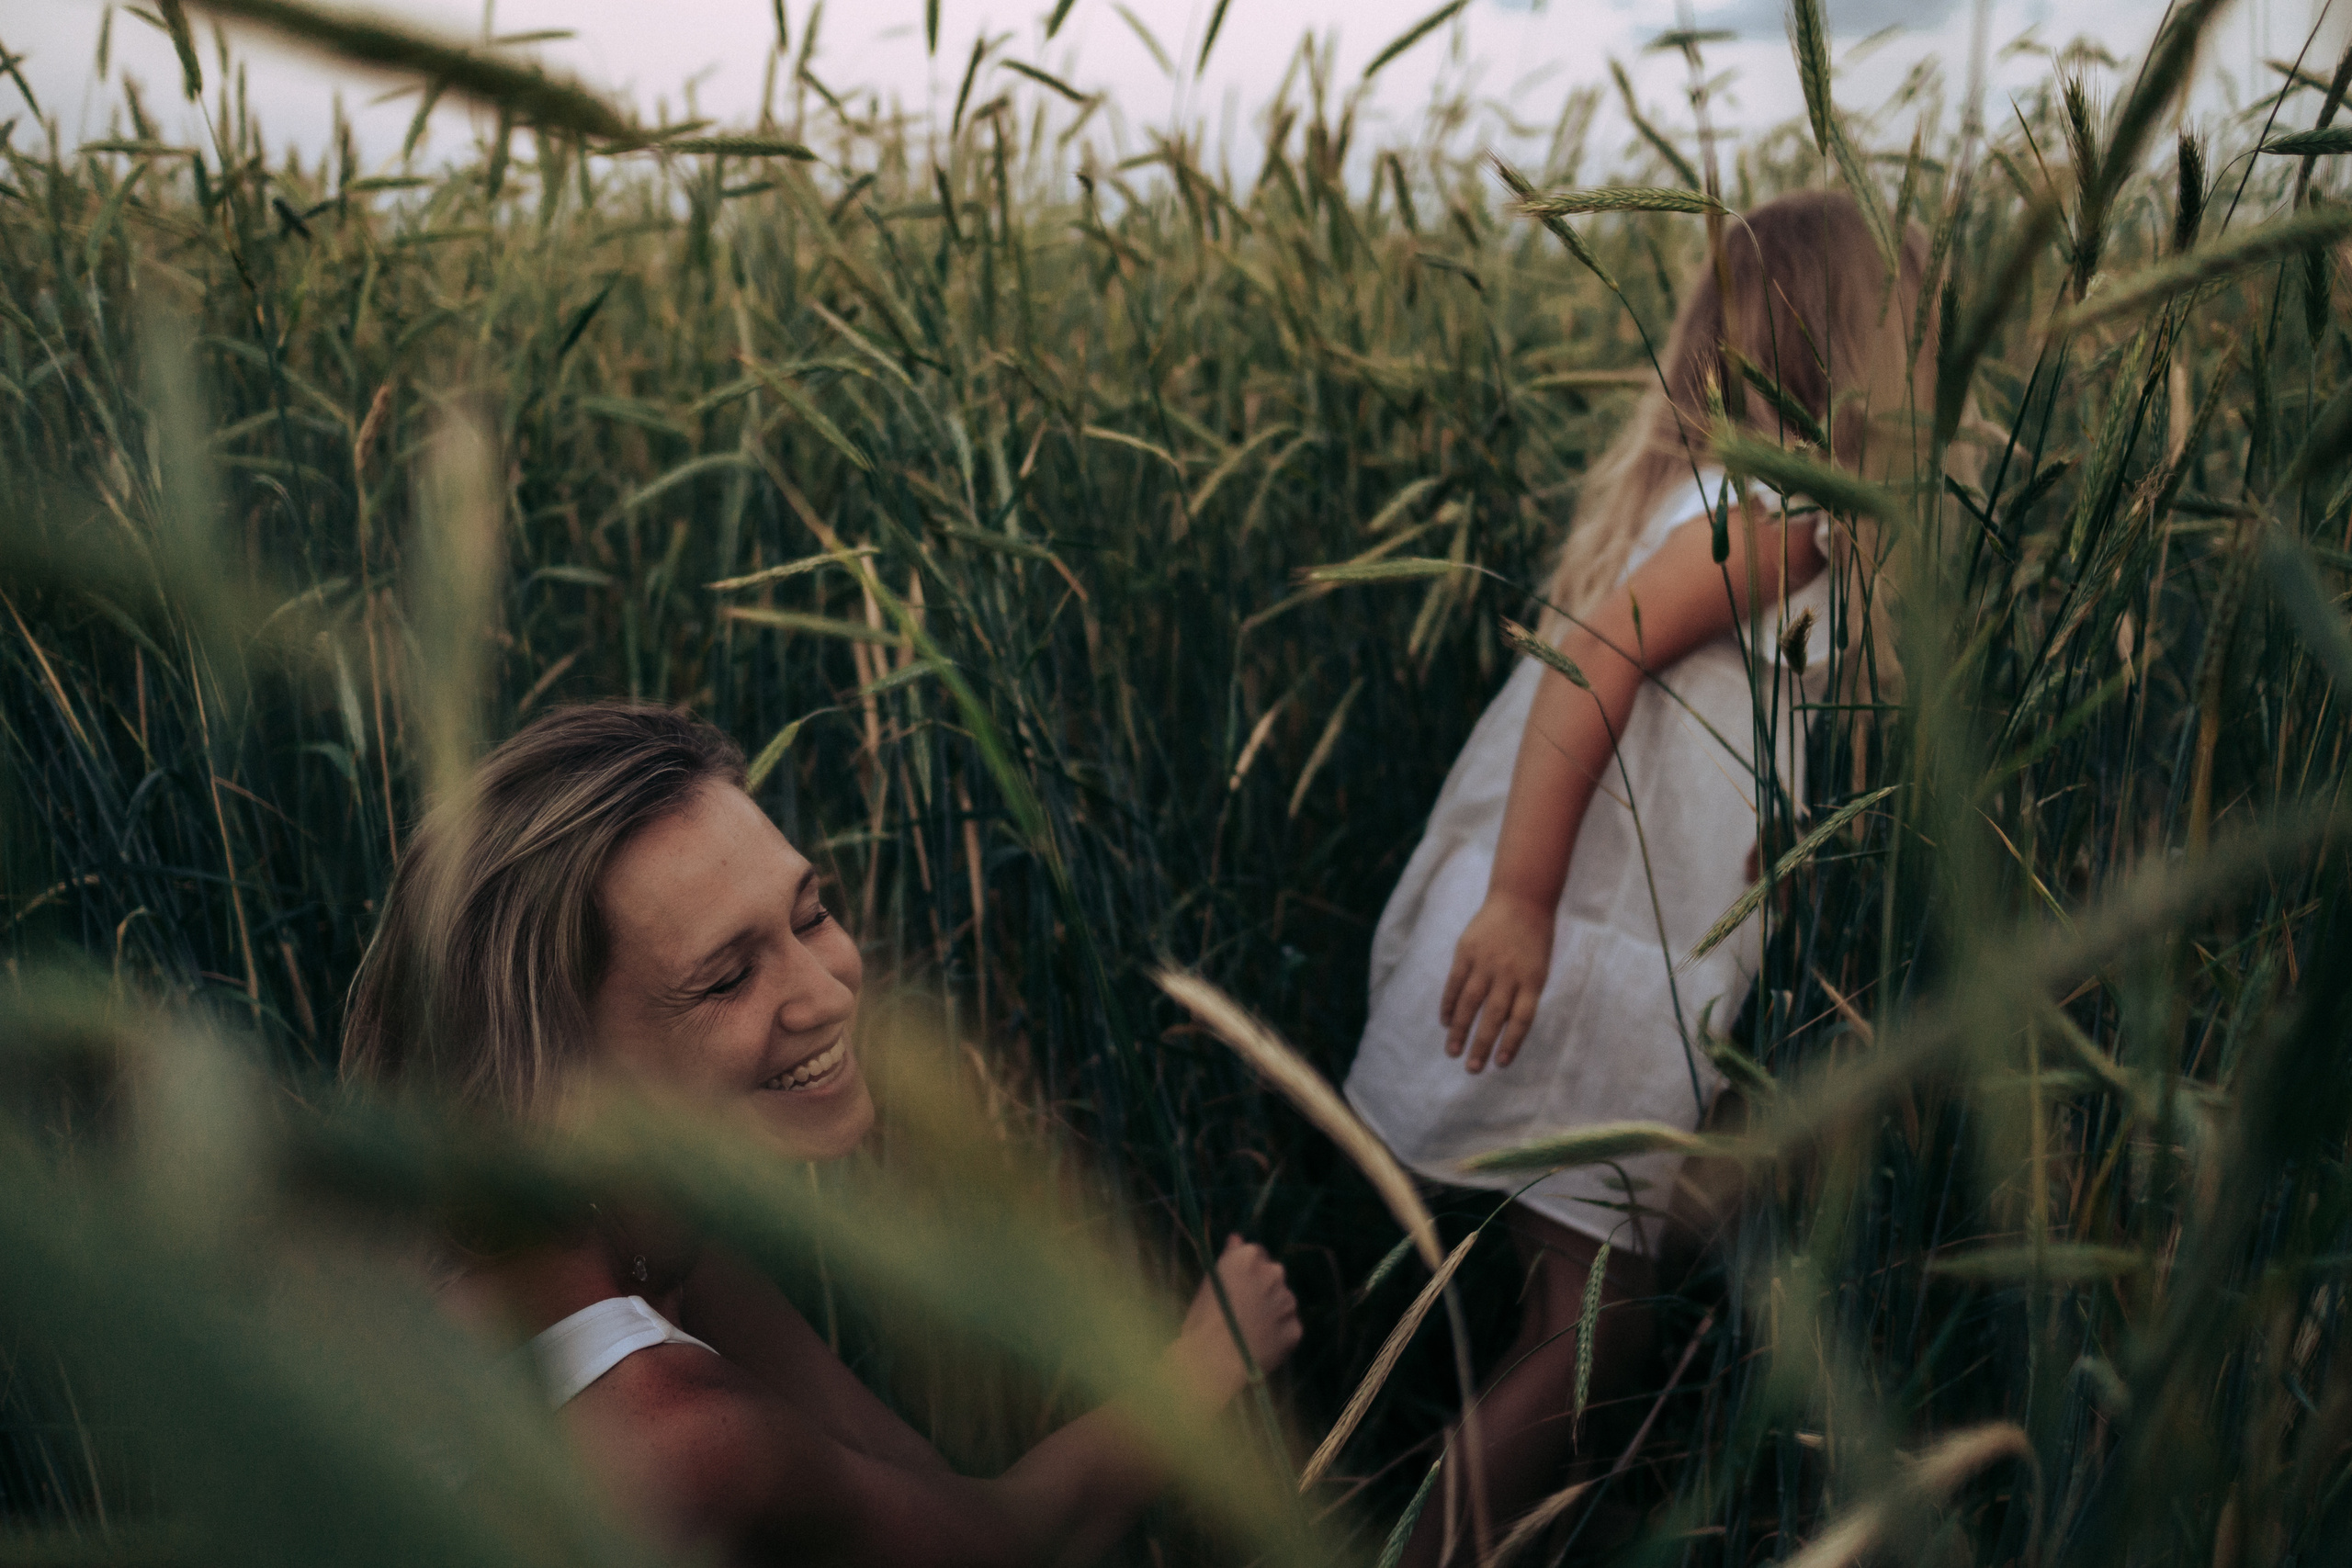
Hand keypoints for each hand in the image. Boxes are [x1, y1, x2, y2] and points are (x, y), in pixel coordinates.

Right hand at [1168, 1235, 1300, 1409]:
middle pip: (1272, 1274)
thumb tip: (1237, 1239)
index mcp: (1247, 1257)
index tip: (1236, 1287)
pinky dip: (1277, 1335)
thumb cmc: (1202, 1322)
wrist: (1213, 1362)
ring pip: (1282, 1302)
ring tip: (1248, 1333)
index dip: (1245, 1272)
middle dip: (1262, 1288)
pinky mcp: (1295, 1328)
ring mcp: (1287, 1301)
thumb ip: (1229, 1259)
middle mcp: (1273, 1272)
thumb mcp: (1209, 1285)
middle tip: (1243, 1311)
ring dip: (1271, 1311)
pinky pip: (1287, 1328)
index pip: (1254, 1253)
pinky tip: (1258, 1347)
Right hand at [1441, 891, 1553, 1071]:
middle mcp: (1509, 973)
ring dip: (1461, 1030)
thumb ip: (1522, 995)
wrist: (1522, 898)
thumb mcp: (1538, 968)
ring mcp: (1486, 962)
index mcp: (1532, 980)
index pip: (1521, 1019)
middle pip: (1494, 1016)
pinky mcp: (1467, 951)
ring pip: (1470, 1003)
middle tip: (1472, 1069)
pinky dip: (1449, 1004)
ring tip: (1453, 1052)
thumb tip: (1500, 1029)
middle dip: (1482, 1044)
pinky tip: (1446, 1022)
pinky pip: (1455, 983)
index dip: (1511, 1043)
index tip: (1500, 1064)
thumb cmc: (1533, 940)